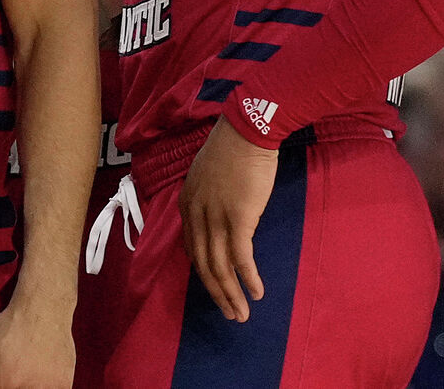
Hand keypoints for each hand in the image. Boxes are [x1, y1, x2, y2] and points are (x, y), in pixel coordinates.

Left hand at [0, 297, 73, 388]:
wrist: (42, 309)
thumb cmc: (10, 327)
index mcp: (3, 385)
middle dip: (12, 384)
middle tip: (15, 370)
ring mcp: (47, 388)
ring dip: (28, 385)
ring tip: (27, 368)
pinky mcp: (64, 384)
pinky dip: (46, 385)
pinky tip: (41, 374)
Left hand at [180, 118, 277, 320]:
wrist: (248, 129)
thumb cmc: (234, 148)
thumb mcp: (210, 175)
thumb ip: (210, 199)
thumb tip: (221, 215)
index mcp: (187, 204)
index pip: (191, 248)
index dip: (204, 272)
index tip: (217, 288)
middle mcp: (196, 214)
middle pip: (202, 264)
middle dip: (216, 293)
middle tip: (229, 314)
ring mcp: (215, 217)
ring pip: (219, 266)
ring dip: (231, 294)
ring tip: (241, 314)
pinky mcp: (239, 218)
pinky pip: (240, 257)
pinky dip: (247, 278)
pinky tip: (256, 293)